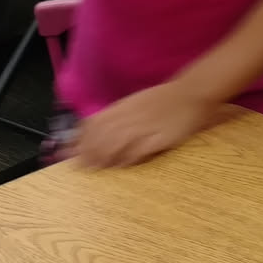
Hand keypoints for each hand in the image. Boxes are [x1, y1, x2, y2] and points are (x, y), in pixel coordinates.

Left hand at [67, 82, 222, 167]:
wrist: (193, 93)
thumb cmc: (164, 99)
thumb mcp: (136, 102)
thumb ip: (118, 115)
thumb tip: (98, 131)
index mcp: (124, 107)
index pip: (95, 123)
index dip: (82, 138)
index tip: (70, 151)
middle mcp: (131, 117)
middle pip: (103, 136)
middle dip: (89, 152)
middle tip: (80, 167)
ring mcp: (146, 127)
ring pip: (118, 143)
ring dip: (104, 157)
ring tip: (95, 169)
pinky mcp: (161, 138)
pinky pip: (140, 150)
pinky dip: (128, 159)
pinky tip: (121, 166)